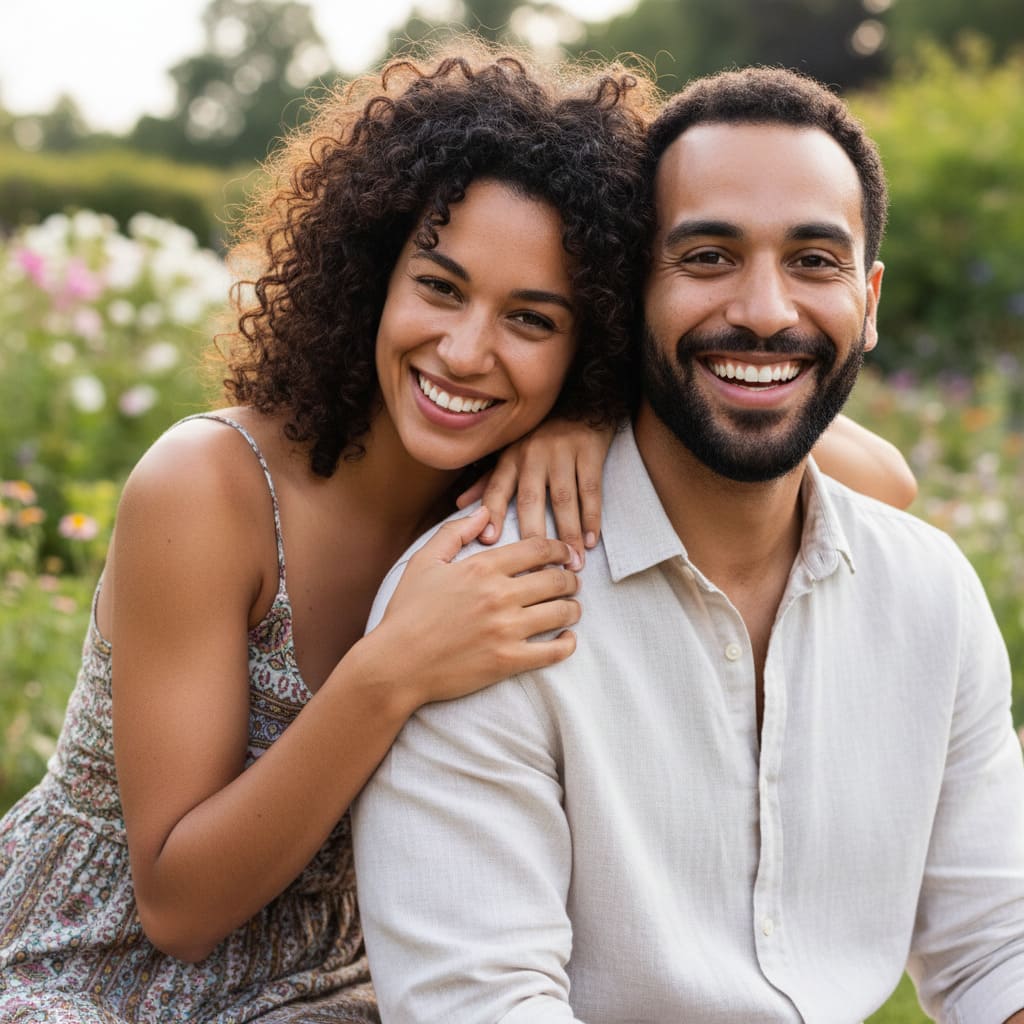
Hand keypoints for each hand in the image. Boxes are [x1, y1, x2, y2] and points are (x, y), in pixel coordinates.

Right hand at [367, 507, 581, 709]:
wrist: (396, 664)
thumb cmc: (407, 612)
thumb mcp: (424, 562)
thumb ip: (455, 532)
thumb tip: (484, 512)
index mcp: (482, 568)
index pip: (538, 549)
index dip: (559, 549)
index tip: (566, 555)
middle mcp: (499, 595)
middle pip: (556, 579)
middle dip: (571, 579)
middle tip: (572, 582)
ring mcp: (506, 629)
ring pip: (561, 612)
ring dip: (573, 608)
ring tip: (572, 608)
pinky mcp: (508, 661)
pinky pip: (553, 652)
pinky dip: (567, 644)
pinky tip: (567, 639)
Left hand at [456, 419, 615, 557]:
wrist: (581, 406)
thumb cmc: (540, 437)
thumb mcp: (510, 452)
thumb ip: (488, 480)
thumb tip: (460, 504)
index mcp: (511, 458)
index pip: (496, 488)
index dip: (491, 513)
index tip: (489, 541)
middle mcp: (532, 454)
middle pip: (530, 499)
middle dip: (534, 535)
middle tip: (538, 570)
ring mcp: (561, 452)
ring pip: (564, 499)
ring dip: (568, 533)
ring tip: (573, 562)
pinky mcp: (588, 452)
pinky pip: (590, 490)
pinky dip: (591, 517)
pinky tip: (592, 541)